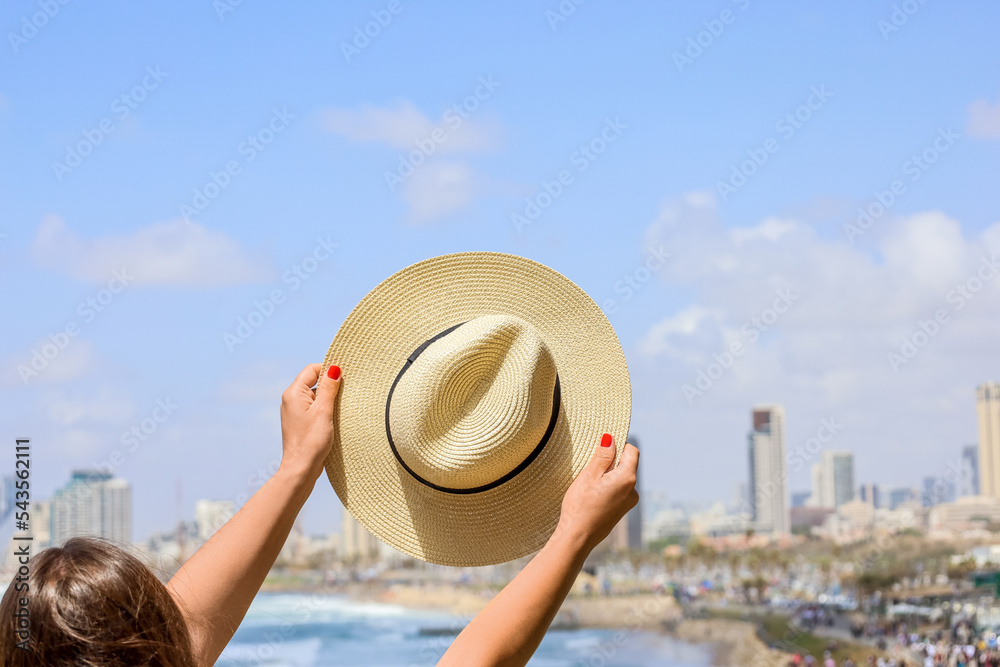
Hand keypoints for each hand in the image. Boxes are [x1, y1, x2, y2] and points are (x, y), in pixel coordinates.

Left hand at [278, 363, 341, 479]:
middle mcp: (291, 400)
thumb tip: (334, 367)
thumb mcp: (323, 411)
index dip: (328, 369)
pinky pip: (314, 408)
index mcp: (293, 393)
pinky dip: (325, 409)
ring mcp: (295, 411)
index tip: (345, 376)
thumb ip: (328, 388)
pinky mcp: (300, 422)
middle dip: (330, 385)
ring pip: (315, 395)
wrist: (301, 469)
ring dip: (329, 398)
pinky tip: (335, 418)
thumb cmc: (312, 441)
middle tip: (346, 393)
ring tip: (341, 408)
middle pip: (313, 381)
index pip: (312, 370)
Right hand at [554, 434, 638, 552]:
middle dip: (611, 461)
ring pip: (621, 478)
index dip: (618, 445)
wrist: (577, 537)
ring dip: (608, 475)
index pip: (632, 451)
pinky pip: (618, 490)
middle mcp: (633, 490)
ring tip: (589, 484)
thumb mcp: (590, 474)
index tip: (602, 448)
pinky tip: (593, 495)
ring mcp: (629, 502)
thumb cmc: (580, 505)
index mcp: (628, 478)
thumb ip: (604, 455)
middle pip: (626, 465)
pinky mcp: (621, 511)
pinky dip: (608, 487)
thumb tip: (612, 438)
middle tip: (591, 468)